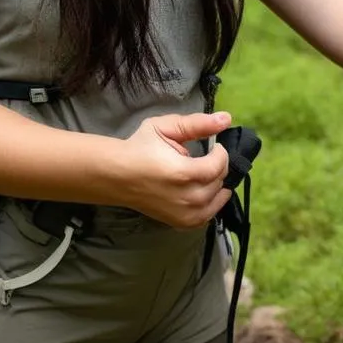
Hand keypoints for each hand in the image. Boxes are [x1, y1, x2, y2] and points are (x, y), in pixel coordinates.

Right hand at [121, 111, 232, 229]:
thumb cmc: (139, 148)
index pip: (219, 165)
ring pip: (217, 200)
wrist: (117, 175)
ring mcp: (185, 214)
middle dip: (219, 167)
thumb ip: (197, 123)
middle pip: (219, 182)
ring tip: (208, 172)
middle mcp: (188, 198)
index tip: (215, 146)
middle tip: (209, 157)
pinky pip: (207, 216)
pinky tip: (206, 191)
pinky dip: (212, 203)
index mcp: (184, 173)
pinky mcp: (180, 223)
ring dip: (218, 185)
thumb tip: (226, 119)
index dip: (221, 153)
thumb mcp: (165, 127)